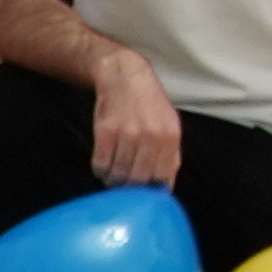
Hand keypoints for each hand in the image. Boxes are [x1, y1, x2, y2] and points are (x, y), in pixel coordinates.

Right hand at [88, 50, 183, 189]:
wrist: (125, 77)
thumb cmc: (150, 105)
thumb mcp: (170, 126)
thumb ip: (171, 156)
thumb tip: (166, 187)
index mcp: (170, 137)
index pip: (162, 178)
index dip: (152, 191)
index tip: (145, 193)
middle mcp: (150, 136)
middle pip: (138, 180)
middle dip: (131, 188)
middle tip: (126, 185)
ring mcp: (127, 133)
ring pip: (118, 175)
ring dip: (114, 180)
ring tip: (114, 174)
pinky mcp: (106, 131)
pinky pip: (100, 164)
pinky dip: (101, 170)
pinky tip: (104, 163)